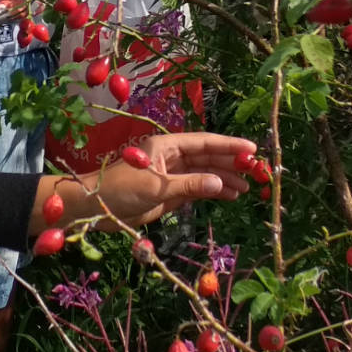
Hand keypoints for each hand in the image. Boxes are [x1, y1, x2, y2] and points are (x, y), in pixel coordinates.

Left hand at [32, 133, 255, 233]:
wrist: (94, 208)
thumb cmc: (119, 190)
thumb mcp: (156, 187)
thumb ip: (189, 184)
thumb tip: (220, 182)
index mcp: (167, 146)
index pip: (205, 143)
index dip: (229, 146)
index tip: (252, 150)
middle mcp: (173, 157)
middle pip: (208, 157)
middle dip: (232, 163)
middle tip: (257, 172)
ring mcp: (172, 174)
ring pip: (205, 173)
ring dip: (226, 179)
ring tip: (248, 188)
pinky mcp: (170, 192)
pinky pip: (197, 188)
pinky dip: (214, 191)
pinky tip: (230, 195)